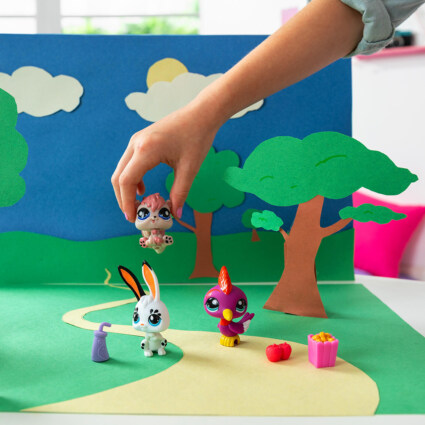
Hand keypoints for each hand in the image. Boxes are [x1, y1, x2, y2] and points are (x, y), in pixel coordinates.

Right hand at [112, 100, 219, 221]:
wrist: (200, 115)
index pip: (126, 181)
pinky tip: (143, 189)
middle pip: (118, 177)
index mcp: (146, 150)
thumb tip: (175, 215)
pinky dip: (132, 179)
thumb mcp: (190, 169)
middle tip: (134, 215)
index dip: (126, 202)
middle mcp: (136, 144)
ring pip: (122, 170)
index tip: (133, 218)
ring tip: (139, 205)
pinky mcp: (140, 140)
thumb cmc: (197, 138)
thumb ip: (180, 193)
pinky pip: (129, 163)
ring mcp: (136, 141)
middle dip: (123, 199)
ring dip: (127, 189)